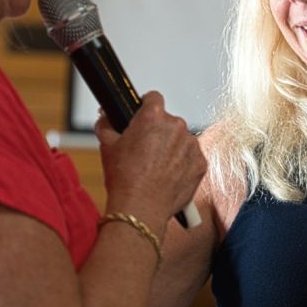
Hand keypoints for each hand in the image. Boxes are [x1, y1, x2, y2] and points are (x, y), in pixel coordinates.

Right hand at [94, 91, 205, 231]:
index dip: (146, 105)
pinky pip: (192, 157)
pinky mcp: (200, 163)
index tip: (143, 115)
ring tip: (157, 168)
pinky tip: (169, 176)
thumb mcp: (107, 147)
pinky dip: (183, 164)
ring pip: (182, 140)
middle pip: (168, 121)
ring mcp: (191, 145)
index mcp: (153, 117)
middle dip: (159, 132)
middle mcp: (176, 126)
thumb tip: (106, 116)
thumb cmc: (124, 179)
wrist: (141, 208)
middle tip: (146, 151)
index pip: (154, 98)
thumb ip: (107, 124)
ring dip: (173, 148)